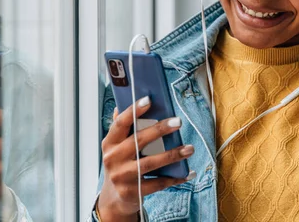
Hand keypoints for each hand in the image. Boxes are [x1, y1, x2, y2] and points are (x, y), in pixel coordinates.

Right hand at [97, 97, 195, 220]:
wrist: (113, 199)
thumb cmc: (119, 165)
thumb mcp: (115, 146)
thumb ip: (121, 127)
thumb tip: (122, 103)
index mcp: (109, 143)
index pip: (120, 124)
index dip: (133, 111)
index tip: (148, 100)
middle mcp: (113, 159)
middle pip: (138, 141)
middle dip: (160, 130)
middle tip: (178, 122)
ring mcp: (122, 177)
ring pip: (150, 163)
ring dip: (172, 155)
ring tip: (189, 148)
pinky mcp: (133, 192)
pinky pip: (158, 184)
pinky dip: (175, 178)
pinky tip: (188, 172)